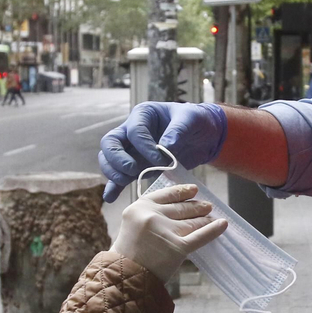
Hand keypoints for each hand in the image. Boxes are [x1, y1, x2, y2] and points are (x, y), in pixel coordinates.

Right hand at [98, 102, 227, 201]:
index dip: (145, 147)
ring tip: (128, 180)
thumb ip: (178, 130)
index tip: (162, 160)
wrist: (202, 137)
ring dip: (114, 172)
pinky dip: (113, 187)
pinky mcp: (136, 166)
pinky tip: (110, 198)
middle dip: (118, 159)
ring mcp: (131, 150)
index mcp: (143, 114)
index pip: (134, 131)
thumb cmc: (195, 122)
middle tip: (134, 170)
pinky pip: (119, 177)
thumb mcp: (191, 119)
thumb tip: (166, 147)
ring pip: (109, 160)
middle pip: (110, 143)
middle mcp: (131, 131)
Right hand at [111, 183, 228, 281]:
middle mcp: (152, 216)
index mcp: (139, 207)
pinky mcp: (177, 247)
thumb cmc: (127, 255)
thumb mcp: (132, 225)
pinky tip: (222, 225)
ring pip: (191, 221)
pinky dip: (213, 230)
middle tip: (207, 206)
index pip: (166, 194)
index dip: (181, 192)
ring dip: (204, 218)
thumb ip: (149, 214)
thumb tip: (176, 208)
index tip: (193, 190)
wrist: (124, 278)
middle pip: (180, 208)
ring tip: (212, 217)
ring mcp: (165, 231)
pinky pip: (200, 236)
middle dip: (196, 206)